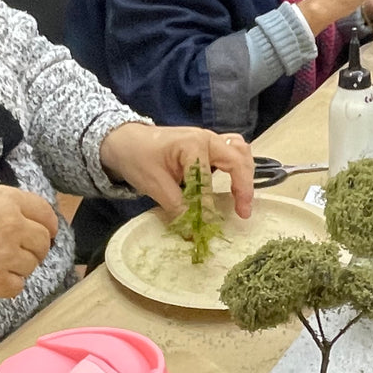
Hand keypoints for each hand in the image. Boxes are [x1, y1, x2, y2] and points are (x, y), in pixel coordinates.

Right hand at [0, 186, 58, 298]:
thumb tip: (11, 218)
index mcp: (5, 200)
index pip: (44, 212)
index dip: (47, 224)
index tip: (45, 231)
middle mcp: (12, 225)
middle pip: (42, 242)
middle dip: (35, 248)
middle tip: (21, 253)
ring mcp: (5, 254)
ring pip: (31, 265)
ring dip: (19, 267)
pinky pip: (16, 286)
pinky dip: (8, 285)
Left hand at [99, 123, 255, 219]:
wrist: (126, 141)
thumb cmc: (138, 158)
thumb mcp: (154, 185)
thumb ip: (177, 208)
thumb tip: (194, 233)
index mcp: (193, 145)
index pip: (208, 180)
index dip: (208, 206)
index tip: (206, 226)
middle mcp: (207, 138)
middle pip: (237, 160)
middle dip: (244, 187)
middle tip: (243, 212)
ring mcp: (210, 139)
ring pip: (240, 151)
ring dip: (246, 174)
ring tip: (244, 199)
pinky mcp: (208, 145)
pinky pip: (233, 150)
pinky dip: (240, 165)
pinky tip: (237, 182)